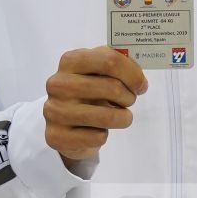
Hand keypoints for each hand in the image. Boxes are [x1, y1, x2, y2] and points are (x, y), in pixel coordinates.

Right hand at [44, 46, 147, 164]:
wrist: (65, 122)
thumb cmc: (88, 91)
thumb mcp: (98, 70)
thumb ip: (117, 66)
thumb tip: (139, 80)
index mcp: (70, 61)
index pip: (109, 60)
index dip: (133, 74)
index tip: (141, 85)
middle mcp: (58, 84)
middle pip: (112, 88)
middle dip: (130, 97)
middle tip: (129, 101)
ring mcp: (55, 111)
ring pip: (108, 116)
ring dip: (123, 118)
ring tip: (121, 116)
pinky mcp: (58, 136)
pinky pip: (98, 137)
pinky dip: (104, 135)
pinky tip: (97, 130)